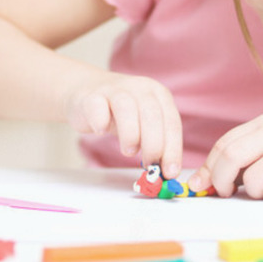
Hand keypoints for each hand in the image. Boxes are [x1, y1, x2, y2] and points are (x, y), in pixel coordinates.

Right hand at [65, 71, 182, 176]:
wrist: (89, 93)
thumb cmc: (122, 114)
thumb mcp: (144, 125)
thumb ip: (157, 143)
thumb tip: (166, 173)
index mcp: (159, 95)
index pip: (172, 123)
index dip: (173, 150)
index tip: (170, 172)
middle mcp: (140, 88)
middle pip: (152, 115)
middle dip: (154, 145)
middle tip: (149, 165)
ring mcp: (115, 90)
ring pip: (126, 108)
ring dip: (130, 134)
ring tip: (129, 151)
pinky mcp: (92, 96)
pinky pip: (97, 106)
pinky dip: (100, 121)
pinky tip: (101, 132)